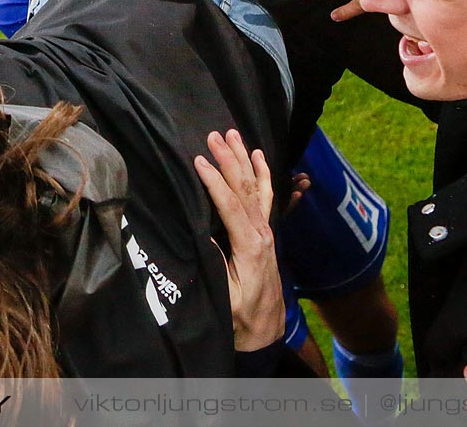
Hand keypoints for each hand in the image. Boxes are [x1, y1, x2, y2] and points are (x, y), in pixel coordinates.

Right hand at [195, 129, 282, 351]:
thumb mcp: (224, 297)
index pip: (231, 206)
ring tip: (234, 134)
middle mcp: (262, 234)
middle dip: (229, 160)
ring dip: (244, 159)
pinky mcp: (266, 234)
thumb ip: (215, 264)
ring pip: (256, 187)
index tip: (199, 160)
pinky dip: (263, 174)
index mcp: (250, 247)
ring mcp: (267, 232)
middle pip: (245, 189)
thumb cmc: (241, 318)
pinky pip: (266, 196)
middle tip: (214, 135)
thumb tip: (200, 233)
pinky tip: (258, 156)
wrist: (267, 332)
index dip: (215, 182)